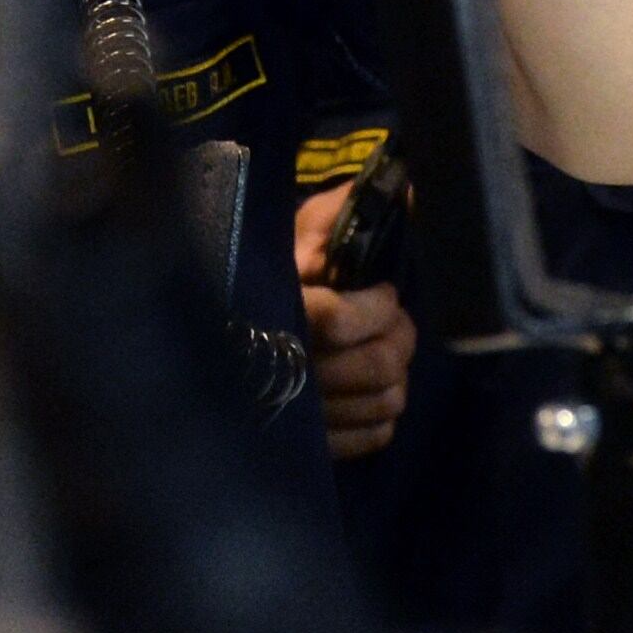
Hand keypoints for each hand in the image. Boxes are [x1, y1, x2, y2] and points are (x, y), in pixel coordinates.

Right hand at [292, 185, 414, 460]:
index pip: (336, 321)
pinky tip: (369, 387)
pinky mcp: (314, 443)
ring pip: (385, 402)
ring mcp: (303, 415)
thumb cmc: (272, 271)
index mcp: (278, 313)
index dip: (376, 307)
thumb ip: (342, 210)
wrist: (226, 322)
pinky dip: (383, 411)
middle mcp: (287, 370)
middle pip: (376, 366)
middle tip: (393, 319)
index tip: (383, 292)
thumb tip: (406, 189)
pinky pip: (375, 436)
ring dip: (397, 372)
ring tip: (383, 349)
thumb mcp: (296, 231)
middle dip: (400, 335)